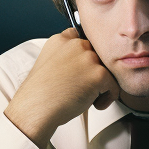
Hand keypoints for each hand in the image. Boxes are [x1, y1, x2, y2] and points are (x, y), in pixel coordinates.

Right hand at [4, 28, 119, 148]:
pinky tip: (92, 105)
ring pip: (106, 71)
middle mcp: (75, 44)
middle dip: (92, 72)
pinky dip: (107, 98)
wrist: (35, 109)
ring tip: (84, 97)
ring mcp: (88, 58)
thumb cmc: (40, 94)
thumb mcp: (48, 64)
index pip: (81, 39)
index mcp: (60, 40)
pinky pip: (114, 86)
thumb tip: (84, 63)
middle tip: (79, 88)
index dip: (83, 58)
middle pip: (97, 56)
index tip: (78, 72)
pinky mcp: (98, 73)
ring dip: (100, 85)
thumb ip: (65, 55)